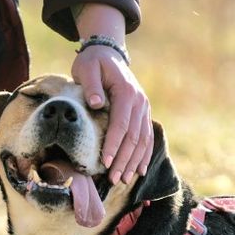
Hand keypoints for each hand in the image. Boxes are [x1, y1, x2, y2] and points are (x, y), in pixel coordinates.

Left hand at [70, 5, 152, 184]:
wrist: (108, 54)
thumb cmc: (93, 63)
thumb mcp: (87, 68)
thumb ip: (91, 85)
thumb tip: (96, 104)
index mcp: (126, 92)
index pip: (121, 124)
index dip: (113, 145)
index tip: (104, 162)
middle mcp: (140, 102)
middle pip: (134, 137)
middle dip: (123, 160)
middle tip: (113, 179)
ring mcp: (144, 108)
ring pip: (143, 140)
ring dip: (134, 162)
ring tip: (123, 179)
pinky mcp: (143, 114)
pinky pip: (147, 138)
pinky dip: (144, 155)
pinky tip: (139, 171)